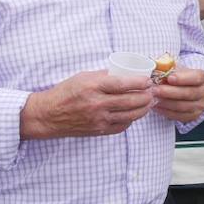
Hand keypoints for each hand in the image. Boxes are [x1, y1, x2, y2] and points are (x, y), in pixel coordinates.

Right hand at [20, 70, 154, 138]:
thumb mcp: (83, 77)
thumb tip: (125, 72)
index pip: (122, 84)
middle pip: (130, 101)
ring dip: (143, 109)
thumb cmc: (65, 92)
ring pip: (130, 115)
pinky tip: (135, 114)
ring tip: (150, 103)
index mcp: (93, 87)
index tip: (148, 80)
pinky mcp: (99, 130)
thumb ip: (104, 75)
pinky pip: (121, 126)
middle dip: (147, 97)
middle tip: (154, 92)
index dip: (139, 83)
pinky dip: (131, 120)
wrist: (49, 115)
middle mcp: (97, 104)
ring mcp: (98, 119)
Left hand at [153, 66, 203, 122]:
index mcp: (203, 78)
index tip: (169, 78)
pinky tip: (157, 106)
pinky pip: (179, 116)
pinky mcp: (193, 116)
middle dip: (169, 92)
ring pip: (182, 106)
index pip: (196, 78)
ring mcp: (200, 106)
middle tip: (155, 90)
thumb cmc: (183, 78)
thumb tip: (158, 70)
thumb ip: (170, 69)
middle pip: (188, 93)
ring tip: (154, 98)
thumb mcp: (179, 69)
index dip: (182, 78)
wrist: (190, 88)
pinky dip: (166, 112)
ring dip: (166, 103)